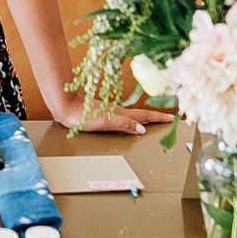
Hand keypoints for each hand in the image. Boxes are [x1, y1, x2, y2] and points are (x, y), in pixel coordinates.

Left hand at [47, 94, 168, 135]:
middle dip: (155, 117)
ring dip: (144, 117)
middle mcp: (117, 111)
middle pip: (140, 114)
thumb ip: (124, 124)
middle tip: (167, 119)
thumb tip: (142, 129)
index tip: (171, 118)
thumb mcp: (106, 122)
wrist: (65, 108)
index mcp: (120, 114)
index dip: (157, 118)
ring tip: (153, 121)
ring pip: (132, 115)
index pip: (144, 116)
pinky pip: (122, 116)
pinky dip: (131, 118)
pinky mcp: (102, 113)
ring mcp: (110, 111)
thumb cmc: (83, 116)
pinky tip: (128, 121)